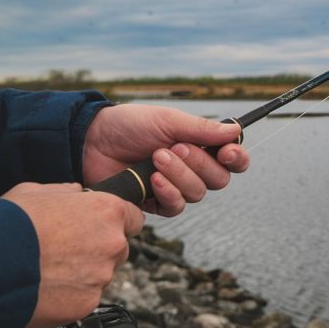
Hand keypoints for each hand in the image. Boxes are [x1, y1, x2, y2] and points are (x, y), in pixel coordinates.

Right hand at [2, 182, 144, 327]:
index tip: (104, 227)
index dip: (118, 223)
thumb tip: (76, 193)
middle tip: (67, 250)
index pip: (134, 219)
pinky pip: (85, 298)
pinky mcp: (88, 303)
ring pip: (101, 275)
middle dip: (99, 250)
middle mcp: (112, 243)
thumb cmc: (11, 223)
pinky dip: (70, 295)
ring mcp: (102, 275)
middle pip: (118, 249)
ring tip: (50, 269)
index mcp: (107, 211)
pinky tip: (46, 287)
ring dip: (84, 273)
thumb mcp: (37, 191)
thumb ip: (66, 192)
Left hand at [82, 104, 249, 215]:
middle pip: (218, 179)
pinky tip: (153, 180)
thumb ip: (201, 128)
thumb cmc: (130, 125)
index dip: (237, 158)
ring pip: (197, 193)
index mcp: (200, 145)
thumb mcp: (167, 120)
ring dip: (180, 175)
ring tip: (156, 157)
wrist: (92, 142)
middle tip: (176, 147)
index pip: (232, 159)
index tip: (227, 152)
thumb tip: (235, 130)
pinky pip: (176, 207)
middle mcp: (193, 168)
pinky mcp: (156, 203)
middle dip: (200, 164)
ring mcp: (175, 187)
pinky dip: (168, 193)